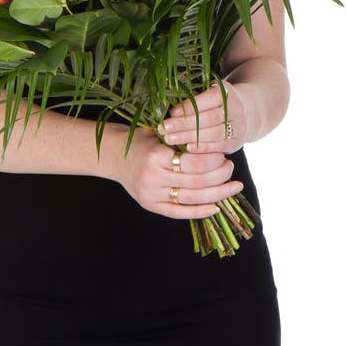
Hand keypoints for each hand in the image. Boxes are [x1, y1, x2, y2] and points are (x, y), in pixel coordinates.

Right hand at [113, 125, 242, 218]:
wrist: (113, 155)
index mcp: (157, 155)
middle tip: (231, 168)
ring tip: (233, 186)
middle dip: (219, 175)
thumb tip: (215, 143)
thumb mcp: (159, 133)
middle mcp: (153, 177)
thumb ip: (182, 140)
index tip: (223, 153)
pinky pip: (179, 212)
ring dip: (217, 194)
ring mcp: (151, 194)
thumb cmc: (141, 140)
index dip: (213, 159)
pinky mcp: (150, 205)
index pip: (193, 161)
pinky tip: (216, 207)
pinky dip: (200, 211)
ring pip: (192, 197)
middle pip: (196, 181)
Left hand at [158, 82, 247, 153]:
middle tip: (163, 128)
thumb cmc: (217, 100)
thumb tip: (163, 99)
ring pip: (214, 134)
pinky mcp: (237, 142)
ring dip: (190, 137)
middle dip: (185, 124)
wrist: (248, 111)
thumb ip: (193, 93)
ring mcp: (239, 126)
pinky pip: (219, 147)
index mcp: (226, 92)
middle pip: (209, 118)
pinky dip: (203, 148)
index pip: (207, 99)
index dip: (189, 106)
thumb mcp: (210, 90)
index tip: (171, 112)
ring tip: (169, 139)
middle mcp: (236, 108)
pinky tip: (187, 149)